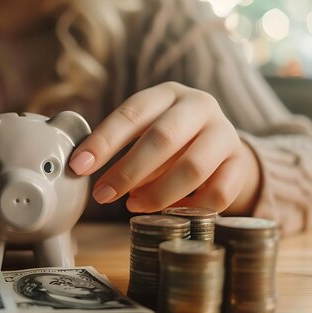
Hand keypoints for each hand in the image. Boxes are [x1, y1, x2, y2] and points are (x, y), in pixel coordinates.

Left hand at [69, 82, 259, 214]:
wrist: (221, 145)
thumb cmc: (169, 139)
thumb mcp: (143, 131)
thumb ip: (118, 146)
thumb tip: (83, 169)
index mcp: (167, 94)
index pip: (132, 113)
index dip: (103, 141)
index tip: (78, 166)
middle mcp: (199, 106)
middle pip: (163, 138)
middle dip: (127, 171)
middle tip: (102, 195)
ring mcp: (225, 134)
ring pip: (192, 168)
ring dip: (157, 194)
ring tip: (133, 205)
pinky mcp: (241, 164)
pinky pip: (218, 193)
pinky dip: (190, 208)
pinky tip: (171, 211)